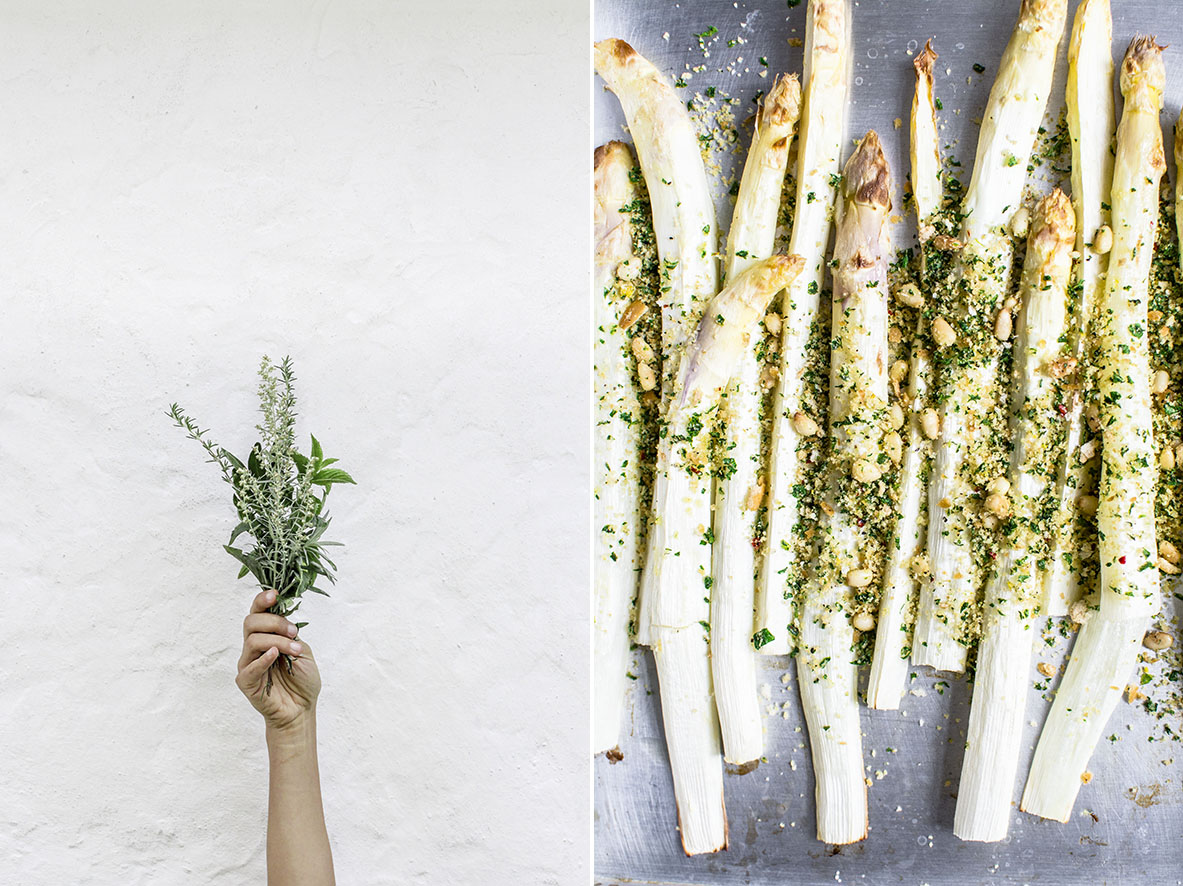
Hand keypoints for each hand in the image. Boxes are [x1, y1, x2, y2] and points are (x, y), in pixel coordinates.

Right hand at [236, 589, 320, 732]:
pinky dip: (263, 658)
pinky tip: (275, 655)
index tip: (275, 594)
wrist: (301, 709)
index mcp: (267, 636)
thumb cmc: (302, 680)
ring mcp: (248, 663)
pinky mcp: (245, 681)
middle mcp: (254, 647)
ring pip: (253, 640)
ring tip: (294, 650)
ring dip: (278, 641)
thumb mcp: (302, 649)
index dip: (263, 600)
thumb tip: (283, 619)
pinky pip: (250, 666)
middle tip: (294, 632)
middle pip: (251, 622)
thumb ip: (290, 634)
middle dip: (275, 622)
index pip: (257, 613)